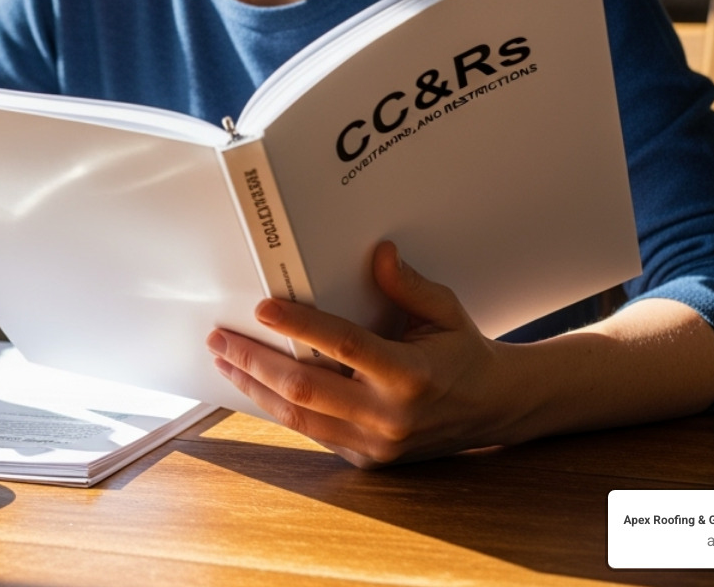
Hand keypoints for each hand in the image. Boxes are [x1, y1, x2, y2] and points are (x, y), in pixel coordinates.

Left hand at [206, 240, 515, 466]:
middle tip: (221, 337)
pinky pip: (310, 433)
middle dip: (254, 361)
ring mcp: (375, 445)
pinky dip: (277, 407)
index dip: (300, 325)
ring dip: (253, 387)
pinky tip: (254, 383)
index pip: (344, 347)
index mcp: (412, 376)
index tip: (263, 307)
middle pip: (305, 389)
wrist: (492, 409)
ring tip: (224, 360)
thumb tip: (379, 254)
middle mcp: (390, 417)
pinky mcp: (365, 460)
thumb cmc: (463, 354)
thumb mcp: (446, 312)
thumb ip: (410, 286)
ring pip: (298, 418)